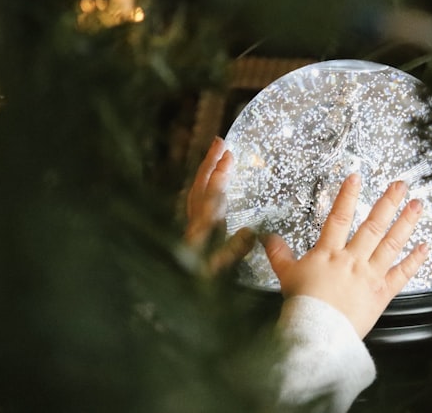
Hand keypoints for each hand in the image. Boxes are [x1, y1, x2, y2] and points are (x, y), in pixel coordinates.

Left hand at [185, 136, 254, 273]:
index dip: (220, 174)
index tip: (228, 155)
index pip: (211, 194)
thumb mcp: (223, 267)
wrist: (180, 289)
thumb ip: (236, 249)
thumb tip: (251, 231)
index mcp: (203, 227)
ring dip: (206, 170)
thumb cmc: (203, 280)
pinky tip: (210, 182)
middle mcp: (195, 221)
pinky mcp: (192, 229)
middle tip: (220, 141)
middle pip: (200, 185)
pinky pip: (196, 199)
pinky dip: (203, 184)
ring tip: (216, 154)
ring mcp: (192, 224)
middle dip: (210, 162)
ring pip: (196, 189)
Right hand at [263, 174, 428, 337]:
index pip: (339, 218)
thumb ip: (280, 254)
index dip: (347, 196)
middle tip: (401, 185)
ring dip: (406, 223)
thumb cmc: (303, 306)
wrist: (318, 332)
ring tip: (417, 205)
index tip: (357, 177)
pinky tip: (425, 247)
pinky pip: (402, 274)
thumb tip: (269, 238)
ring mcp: (370, 275)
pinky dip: (414, 260)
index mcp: (329, 253)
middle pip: (373, 226)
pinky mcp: (382, 293)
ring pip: (391, 244)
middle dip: (388, 203)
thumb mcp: (287, 276)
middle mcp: (353, 259)